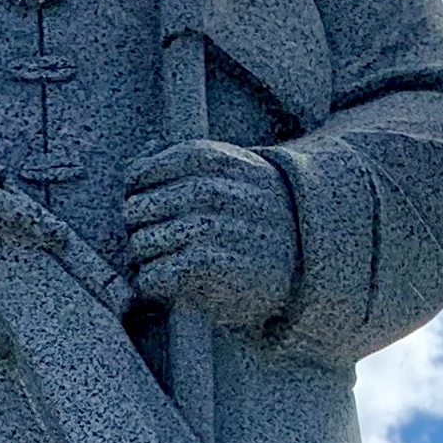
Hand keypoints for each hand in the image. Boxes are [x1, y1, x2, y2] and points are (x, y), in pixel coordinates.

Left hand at [123, 140, 295, 335]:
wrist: (307, 256)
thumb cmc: (258, 215)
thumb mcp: (235, 171)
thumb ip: (187, 161)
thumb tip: (138, 162)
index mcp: (212, 160)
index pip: (142, 172)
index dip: (136, 193)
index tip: (146, 205)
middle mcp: (211, 190)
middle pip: (137, 209)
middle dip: (137, 228)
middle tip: (151, 239)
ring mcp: (213, 228)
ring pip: (143, 243)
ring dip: (146, 258)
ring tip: (162, 261)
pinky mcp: (214, 267)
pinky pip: (157, 274)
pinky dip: (153, 282)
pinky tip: (167, 281)